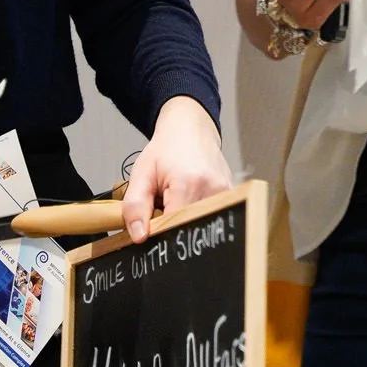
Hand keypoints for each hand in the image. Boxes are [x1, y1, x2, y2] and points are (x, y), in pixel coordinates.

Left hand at [121, 97, 233, 242]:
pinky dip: (196, 212)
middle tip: (164, 203)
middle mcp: (212, 189)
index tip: (152, 220)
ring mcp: (225, 192)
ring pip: (199, 223)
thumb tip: (139, 237)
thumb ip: (135, 207)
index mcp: (188, 183)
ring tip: (177, 198)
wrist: (190, 129)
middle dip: (172, 223)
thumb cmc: (166, 149)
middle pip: (187, 227)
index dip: (158, 230)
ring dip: (184, 218)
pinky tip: (190, 196)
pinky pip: (210, 215)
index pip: (172, 227)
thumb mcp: (141, 174)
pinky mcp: (231, 195)